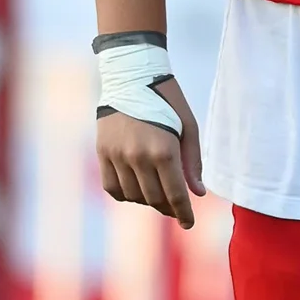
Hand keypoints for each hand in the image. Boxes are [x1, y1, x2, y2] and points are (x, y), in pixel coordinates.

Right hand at [95, 77, 205, 229]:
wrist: (131, 76)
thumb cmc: (167, 101)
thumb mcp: (189, 127)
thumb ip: (192, 163)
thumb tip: (197, 193)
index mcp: (163, 151)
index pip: (175, 194)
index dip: (183, 213)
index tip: (189, 224)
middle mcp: (138, 157)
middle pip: (154, 199)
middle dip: (169, 208)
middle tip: (177, 209)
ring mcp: (117, 156)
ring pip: (133, 196)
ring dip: (148, 200)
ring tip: (158, 194)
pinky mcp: (103, 152)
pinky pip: (112, 186)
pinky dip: (125, 193)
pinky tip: (137, 189)